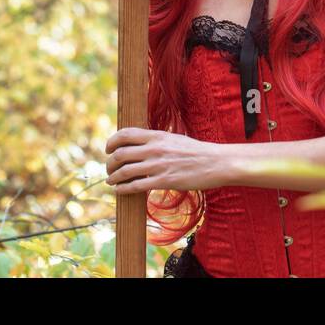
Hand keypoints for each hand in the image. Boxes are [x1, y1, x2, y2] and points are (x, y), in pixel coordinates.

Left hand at [104, 127, 227, 193]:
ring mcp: (158, 165)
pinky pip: (136, 186)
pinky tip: (120, 191)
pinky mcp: (164, 181)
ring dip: (113, 177)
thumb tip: (140, 145)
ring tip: (111, 181)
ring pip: (125, 171)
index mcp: (157, 135)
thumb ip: (156, 140)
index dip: (112, 141)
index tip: (108, 149)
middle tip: (109, 169)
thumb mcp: (174, 139)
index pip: (125, 134)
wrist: (216, 163)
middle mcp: (155, 148)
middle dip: (109, 163)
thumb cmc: (196, 151)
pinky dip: (123, 189)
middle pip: (120, 153)